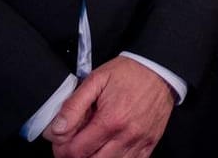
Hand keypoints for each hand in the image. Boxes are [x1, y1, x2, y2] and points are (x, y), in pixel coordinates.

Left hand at [44, 57, 174, 157]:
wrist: (160, 69)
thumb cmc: (129, 73)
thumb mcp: (96, 80)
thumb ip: (73, 106)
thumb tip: (56, 130)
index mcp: (110, 120)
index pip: (76, 151)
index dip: (62, 150)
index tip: (60, 142)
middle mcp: (126, 136)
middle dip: (76, 157)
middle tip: (72, 145)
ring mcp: (140, 142)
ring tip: (90, 146)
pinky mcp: (150, 144)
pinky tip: (108, 150)